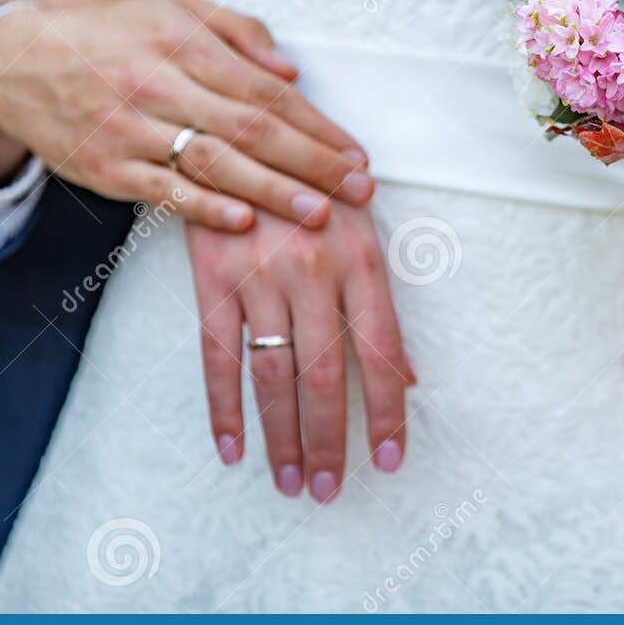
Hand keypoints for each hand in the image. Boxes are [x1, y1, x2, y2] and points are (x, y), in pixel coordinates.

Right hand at [0, 0, 373, 230]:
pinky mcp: (104, 168)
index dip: (316, 125)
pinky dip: (203, 207)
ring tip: (319, 214)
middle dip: (311, 162)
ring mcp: (129, 129)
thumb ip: (240, 32)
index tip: (357, 154)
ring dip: (271, 191)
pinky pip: (161, 191)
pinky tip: (244, 223)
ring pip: (211, 162)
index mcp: (183, 43)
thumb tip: (293, 74)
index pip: (265, 91)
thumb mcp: (177, 11)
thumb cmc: (118, 37)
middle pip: (249, 129)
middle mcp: (158, 84)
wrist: (19, 63)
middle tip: (359, 190)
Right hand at [188, 205, 415, 501]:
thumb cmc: (314, 186)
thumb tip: (411, 376)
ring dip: (281, 436)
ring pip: (273, 373)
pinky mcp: (212, 276)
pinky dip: (223, 407)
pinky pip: (217, 354)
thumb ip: (381, 302)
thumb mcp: (361, 228)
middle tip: (329, 490)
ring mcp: (260, 274)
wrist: (241, 134)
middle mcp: (314, 269)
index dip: (388, 411)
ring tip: (292, 482)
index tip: (390, 460)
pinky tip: (232, 448)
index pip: (383, 350)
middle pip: (326, 373)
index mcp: (362, 258)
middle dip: (330, 440)